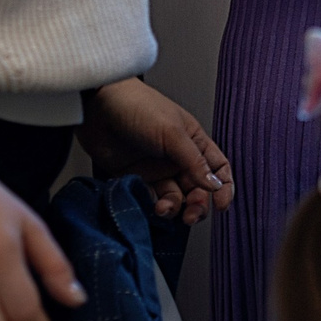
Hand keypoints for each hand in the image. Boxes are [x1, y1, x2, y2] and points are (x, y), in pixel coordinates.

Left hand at [80, 79, 232, 223]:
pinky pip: (151, 199)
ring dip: (174, 208)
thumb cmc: (138, 107)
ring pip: (175, 198)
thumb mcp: (172, 133)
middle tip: (191, 214)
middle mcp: (178, 159)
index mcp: (194, 143)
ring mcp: (156, 170)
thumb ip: (194, 162)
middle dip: (197, 205)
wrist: (96, 106)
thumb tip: (215, 186)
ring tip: (164, 209)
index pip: (217, 169)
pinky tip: (151, 205)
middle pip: (198, 189)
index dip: (223, 188)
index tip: (221, 206)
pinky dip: (154, 207)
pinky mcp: (135, 178)